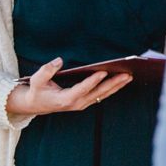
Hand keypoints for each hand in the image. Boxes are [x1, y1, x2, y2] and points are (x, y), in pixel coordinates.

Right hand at [6, 57, 132, 115]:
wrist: (37, 105)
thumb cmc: (37, 91)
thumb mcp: (36, 80)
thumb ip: (47, 70)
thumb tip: (59, 60)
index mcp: (65, 99)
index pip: (81, 89)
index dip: (92, 81)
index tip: (103, 72)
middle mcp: (77, 103)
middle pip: (98, 93)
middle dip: (113, 83)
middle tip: (127, 74)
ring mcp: (82, 104)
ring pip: (103, 95)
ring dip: (117, 86)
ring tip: (129, 76)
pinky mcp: (86, 102)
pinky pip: (102, 95)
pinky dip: (112, 88)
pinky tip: (121, 80)